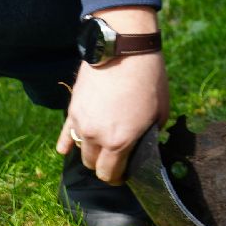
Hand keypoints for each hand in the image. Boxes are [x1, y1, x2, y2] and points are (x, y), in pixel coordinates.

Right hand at [55, 7, 168, 184]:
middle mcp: (96, 137)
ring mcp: (81, 123)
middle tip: (114, 160)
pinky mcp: (73, 109)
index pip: (110, 174)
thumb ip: (150, 133)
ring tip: (99, 150)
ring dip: (90, 153)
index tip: (123, 175)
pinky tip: (64, 150)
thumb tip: (144, 143)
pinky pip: (65, 134)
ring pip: (80, 151)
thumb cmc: (149, 78)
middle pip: (93, 165)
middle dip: (104, 166)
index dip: (117, 178)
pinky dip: (66, 143)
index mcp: (120, 141)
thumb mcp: (160, 110)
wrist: (124, 48)